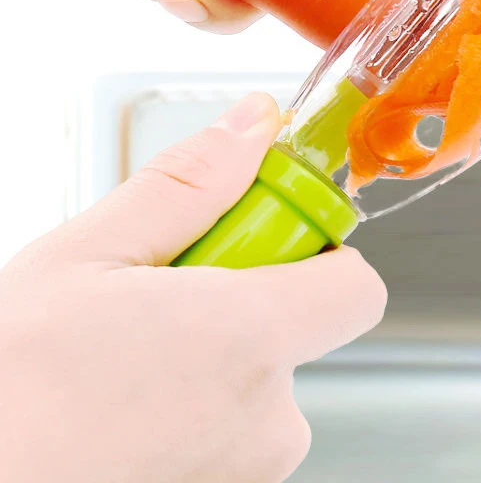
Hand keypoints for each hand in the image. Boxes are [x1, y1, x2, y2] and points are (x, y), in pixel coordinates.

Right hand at [0, 93, 385, 482]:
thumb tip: (255, 123)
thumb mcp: (86, 257)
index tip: (265, 238)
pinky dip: (196, 413)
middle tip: (164, 300)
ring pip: (260, 385)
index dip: (319, 252)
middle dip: (247, 302)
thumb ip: (189, 184)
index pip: (356, 285)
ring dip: (214, 360)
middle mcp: (267, 420)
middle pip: (300, 331)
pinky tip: (126, 410)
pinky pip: (232, 435)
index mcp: (249, 338)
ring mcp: (246, 472)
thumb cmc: (7, 392)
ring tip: (129, 363)